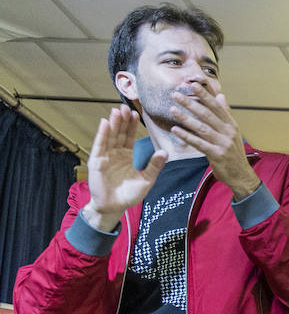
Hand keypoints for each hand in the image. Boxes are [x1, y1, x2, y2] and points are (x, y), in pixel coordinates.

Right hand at [83, 106, 168, 230]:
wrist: (114, 206)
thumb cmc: (130, 194)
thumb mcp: (147, 179)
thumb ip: (154, 166)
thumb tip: (165, 152)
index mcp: (128, 155)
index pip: (130, 136)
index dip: (132, 125)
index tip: (136, 112)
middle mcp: (116, 152)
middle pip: (120, 133)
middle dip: (122, 120)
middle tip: (125, 107)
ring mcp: (106, 155)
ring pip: (110, 136)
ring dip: (113, 124)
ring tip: (116, 111)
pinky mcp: (96, 161)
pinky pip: (100, 145)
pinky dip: (103, 134)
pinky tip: (105, 123)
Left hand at [169, 84, 260, 199]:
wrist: (241, 175)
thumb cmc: (233, 153)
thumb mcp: (232, 131)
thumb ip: (225, 113)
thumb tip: (221, 95)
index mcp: (231, 124)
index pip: (217, 106)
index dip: (205, 95)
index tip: (193, 84)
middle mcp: (228, 132)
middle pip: (207, 114)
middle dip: (191, 103)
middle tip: (176, 95)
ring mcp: (223, 143)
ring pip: (202, 128)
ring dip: (186, 118)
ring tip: (172, 110)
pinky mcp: (217, 154)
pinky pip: (199, 143)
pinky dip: (187, 136)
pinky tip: (175, 130)